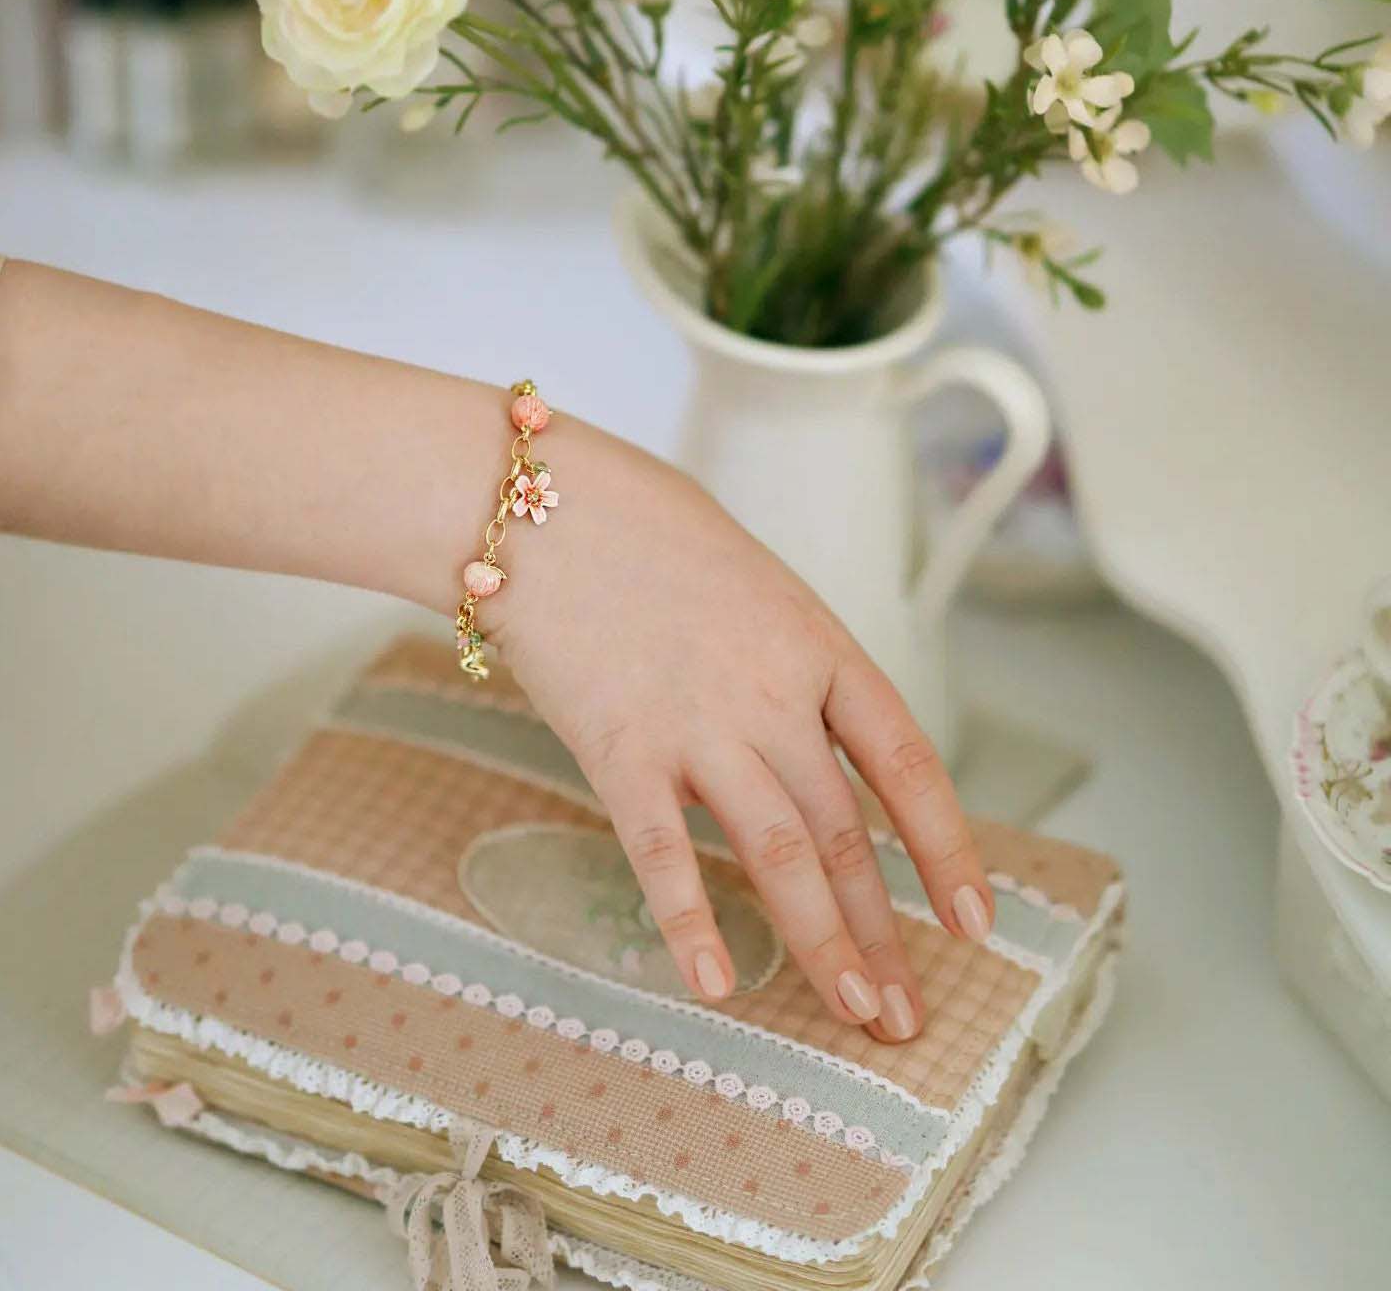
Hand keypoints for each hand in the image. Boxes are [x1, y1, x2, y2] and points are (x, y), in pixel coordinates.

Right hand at [476, 414, 993, 1041]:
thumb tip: (819, 734)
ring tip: (854, 1011)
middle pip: (846, 833)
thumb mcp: (756, 579)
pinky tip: (716, 985)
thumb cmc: (647, 529)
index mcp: (819, 649)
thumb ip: (794, 662)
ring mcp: (699, 728)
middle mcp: (773, 698)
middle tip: (905, 1010)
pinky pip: (664, 855)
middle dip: (883, 930)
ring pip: (780, 856)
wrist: (543, 506)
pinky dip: (690, 924)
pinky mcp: (620, 753)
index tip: (974, 919)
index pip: (907, 767)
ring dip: (823, 944)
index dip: (948, 850)